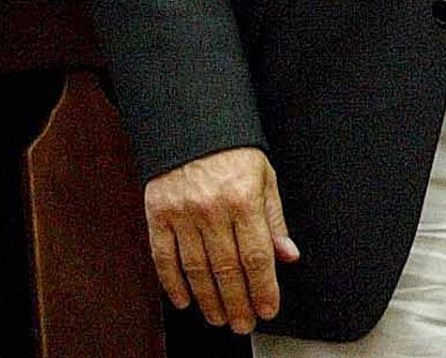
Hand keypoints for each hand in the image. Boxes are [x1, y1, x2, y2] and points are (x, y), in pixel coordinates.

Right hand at [144, 146, 298, 333]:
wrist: (192, 123)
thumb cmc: (233, 150)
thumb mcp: (265, 177)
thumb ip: (274, 219)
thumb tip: (287, 255)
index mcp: (243, 199)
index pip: (256, 255)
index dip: (263, 288)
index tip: (268, 308)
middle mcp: (212, 209)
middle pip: (226, 269)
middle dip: (238, 302)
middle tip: (243, 323)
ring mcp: (182, 214)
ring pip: (195, 270)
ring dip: (209, 300)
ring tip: (219, 317)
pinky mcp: (158, 215)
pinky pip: (164, 258)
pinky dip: (174, 284)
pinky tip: (185, 300)